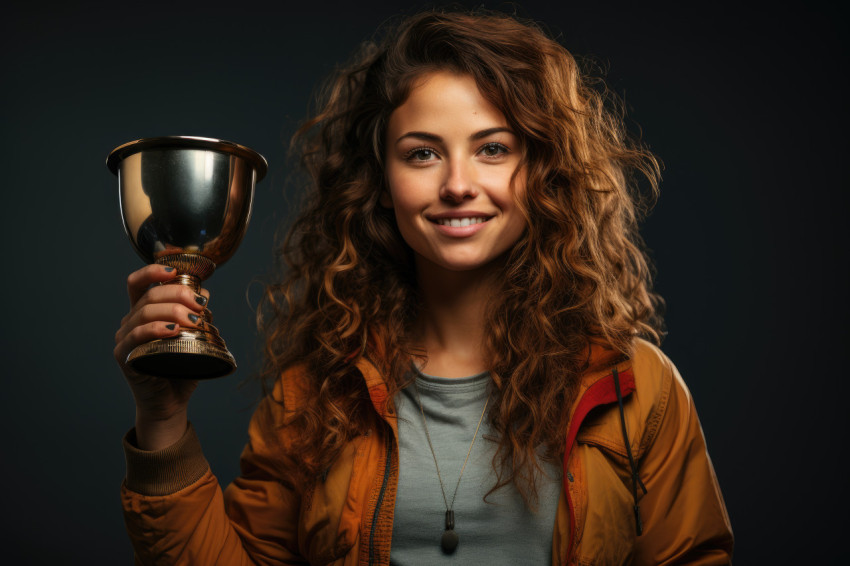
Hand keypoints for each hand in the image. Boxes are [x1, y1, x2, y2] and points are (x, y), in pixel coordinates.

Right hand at [114, 264, 209, 448]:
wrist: (171, 403)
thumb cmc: (181, 368)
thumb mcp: (194, 337)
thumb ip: (197, 315)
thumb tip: (205, 294)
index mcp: (144, 312)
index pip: (138, 283)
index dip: (153, 272)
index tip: (176, 271)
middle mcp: (130, 322)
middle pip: (149, 295)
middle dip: (177, 293)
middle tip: (200, 304)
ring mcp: (125, 339)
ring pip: (144, 313)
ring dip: (172, 311)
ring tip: (194, 319)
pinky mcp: (124, 356)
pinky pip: (137, 336)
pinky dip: (156, 329)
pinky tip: (174, 330)